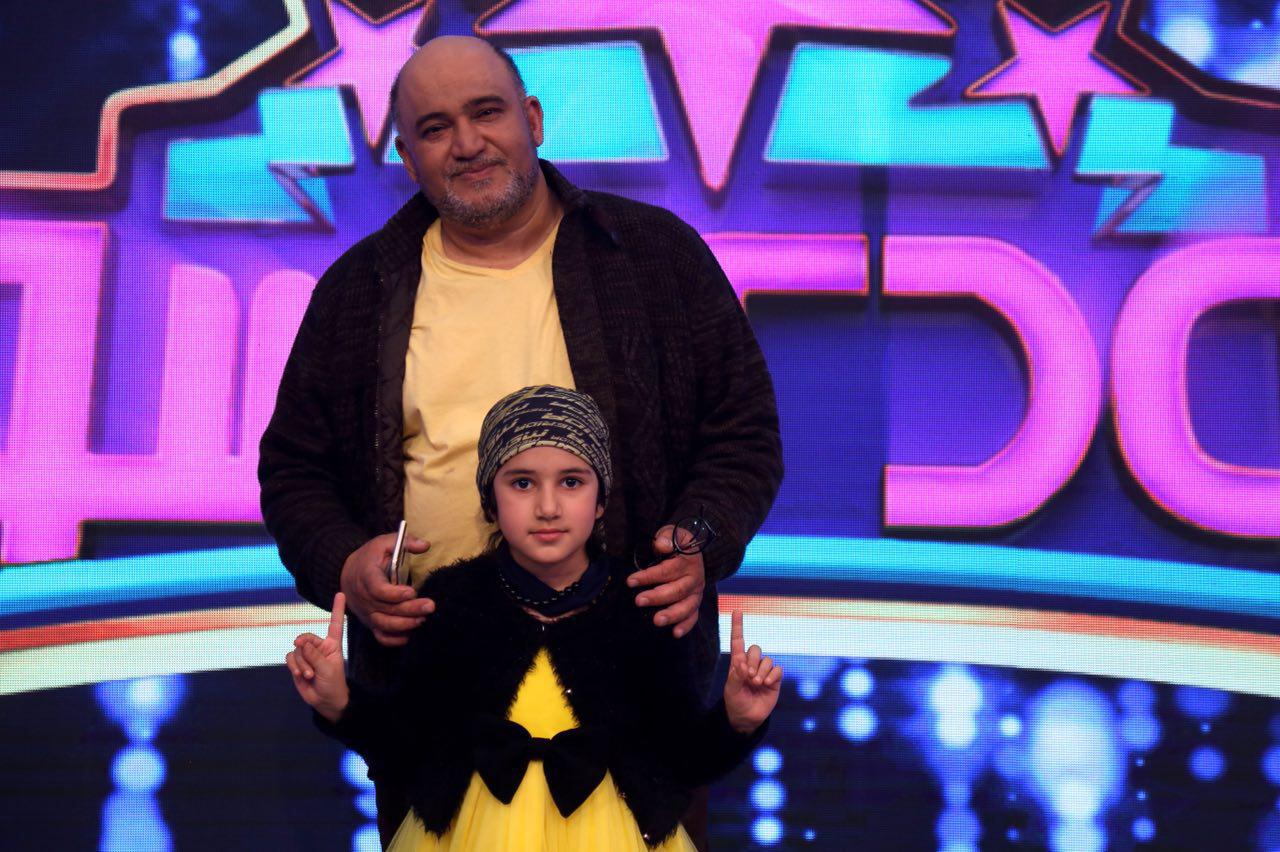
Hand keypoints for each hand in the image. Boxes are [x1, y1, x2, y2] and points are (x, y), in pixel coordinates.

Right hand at [286, 592, 350, 721]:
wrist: (325, 701)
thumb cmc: (333, 684)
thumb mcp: (328, 669)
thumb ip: (315, 655)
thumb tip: (300, 642)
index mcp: (333, 644)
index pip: (335, 624)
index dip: (337, 609)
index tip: (340, 593)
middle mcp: (319, 647)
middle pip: (306, 638)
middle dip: (305, 649)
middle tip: (308, 661)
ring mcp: (308, 655)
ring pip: (297, 650)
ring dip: (301, 663)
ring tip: (310, 674)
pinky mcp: (297, 663)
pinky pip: (290, 658)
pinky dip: (294, 666)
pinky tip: (301, 674)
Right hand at [340, 532, 433, 645]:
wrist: (347, 572)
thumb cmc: (370, 557)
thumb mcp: (384, 543)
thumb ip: (405, 542)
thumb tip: (426, 545)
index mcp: (366, 576)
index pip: (378, 589)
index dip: (394, 594)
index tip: (411, 592)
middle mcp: (364, 598)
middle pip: (386, 609)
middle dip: (410, 610)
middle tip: (430, 606)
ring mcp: (366, 612)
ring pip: (384, 624)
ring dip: (405, 625)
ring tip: (423, 619)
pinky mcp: (369, 622)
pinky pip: (380, 636)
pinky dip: (394, 640)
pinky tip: (410, 634)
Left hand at [627, 524, 704, 637]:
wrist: (694, 551)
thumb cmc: (676, 543)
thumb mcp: (672, 533)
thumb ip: (666, 538)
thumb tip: (660, 545)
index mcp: (688, 561)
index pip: (668, 570)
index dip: (649, 576)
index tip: (630, 581)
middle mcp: (695, 578)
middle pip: (677, 590)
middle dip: (657, 597)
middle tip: (639, 601)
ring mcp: (696, 592)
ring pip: (687, 606)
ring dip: (672, 615)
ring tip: (656, 621)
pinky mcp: (695, 603)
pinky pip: (693, 616)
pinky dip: (686, 626)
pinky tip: (675, 633)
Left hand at [723, 611, 781, 734]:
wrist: (747, 718)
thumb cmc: (735, 702)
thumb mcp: (731, 690)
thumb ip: (736, 676)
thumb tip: (742, 664)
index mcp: (737, 663)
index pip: (738, 641)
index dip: (737, 626)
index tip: (737, 610)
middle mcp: (751, 664)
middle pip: (755, 649)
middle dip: (753, 660)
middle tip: (749, 676)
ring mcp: (763, 671)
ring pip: (767, 659)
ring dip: (762, 670)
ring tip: (757, 682)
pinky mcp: (774, 680)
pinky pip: (777, 669)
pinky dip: (772, 674)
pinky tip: (767, 683)